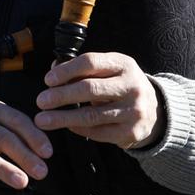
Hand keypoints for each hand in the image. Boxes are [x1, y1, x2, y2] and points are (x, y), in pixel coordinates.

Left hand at [32, 51, 160, 147]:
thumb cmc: (120, 86)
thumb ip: (82, 70)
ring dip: (62, 118)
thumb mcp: (109, 70)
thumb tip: (53, 72)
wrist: (154, 110)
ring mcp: (133, 111)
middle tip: (40, 101)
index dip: (67, 71)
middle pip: (90, 89)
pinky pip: (97, 132)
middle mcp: (132, 86)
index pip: (91, 63)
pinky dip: (78, 129)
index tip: (48, 80)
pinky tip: (66, 126)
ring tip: (43, 120)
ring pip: (91, 115)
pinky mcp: (131, 131)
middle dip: (61, 96)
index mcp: (124, 65)